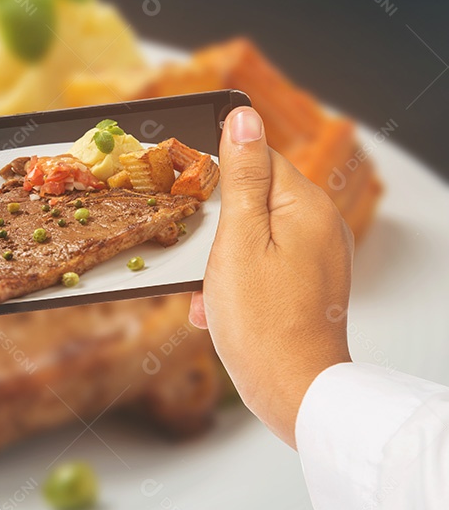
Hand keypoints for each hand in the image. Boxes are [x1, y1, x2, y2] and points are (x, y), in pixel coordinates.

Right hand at [189, 107, 352, 447]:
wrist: (293, 391)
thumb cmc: (262, 321)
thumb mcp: (238, 240)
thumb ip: (240, 176)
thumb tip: (244, 118)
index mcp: (308, 206)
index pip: (258, 157)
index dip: (217, 173)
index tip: (189, 193)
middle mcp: (321, 227)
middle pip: (253, 199)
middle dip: (216, 228)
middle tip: (197, 258)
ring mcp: (317, 259)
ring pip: (252, 236)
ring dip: (219, 261)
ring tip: (207, 294)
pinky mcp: (308, 287)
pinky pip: (262, 266)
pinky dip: (235, 283)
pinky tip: (216, 310)